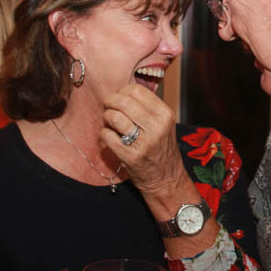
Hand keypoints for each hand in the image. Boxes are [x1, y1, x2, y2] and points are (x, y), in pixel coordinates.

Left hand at [101, 84, 218, 259]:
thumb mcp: (163, 124)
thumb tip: (122, 91)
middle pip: (123, 101)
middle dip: (110, 101)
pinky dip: (104, 134)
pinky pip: (107, 136)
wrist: (166, 179)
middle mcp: (156, 127)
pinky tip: (109, 137)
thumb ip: (147, 107)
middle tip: (108, 106)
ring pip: (114, 117)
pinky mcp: (130, 156)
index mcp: (165, 114)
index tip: (119, 97)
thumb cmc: (161, 148)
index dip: (122, 91)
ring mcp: (143, 142)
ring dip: (106, 118)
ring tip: (110, 123)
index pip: (136, 90)